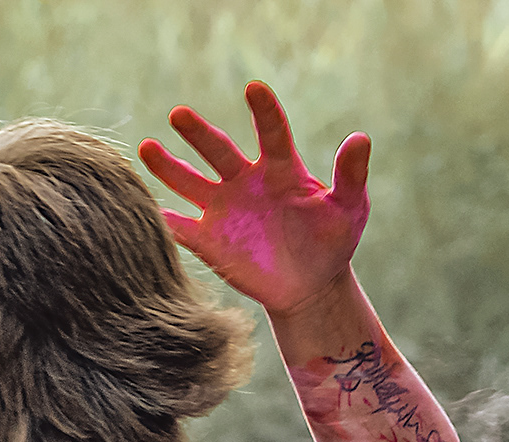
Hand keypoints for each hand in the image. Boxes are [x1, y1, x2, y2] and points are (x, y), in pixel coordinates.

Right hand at [138, 80, 368, 315]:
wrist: (311, 286)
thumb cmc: (332, 241)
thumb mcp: (349, 209)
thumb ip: (350, 175)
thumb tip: (361, 138)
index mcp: (280, 168)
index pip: (271, 133)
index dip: (264, 111)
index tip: (255, 88)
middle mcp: (244, 180)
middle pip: (218, 151)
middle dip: (199, 134)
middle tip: (180, 115)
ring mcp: (223, 208)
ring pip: (188, 181)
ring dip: (167, 166)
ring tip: (148, 148)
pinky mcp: (208, 239)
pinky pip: (181, 228)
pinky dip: (164, 221)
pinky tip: (148, 210)